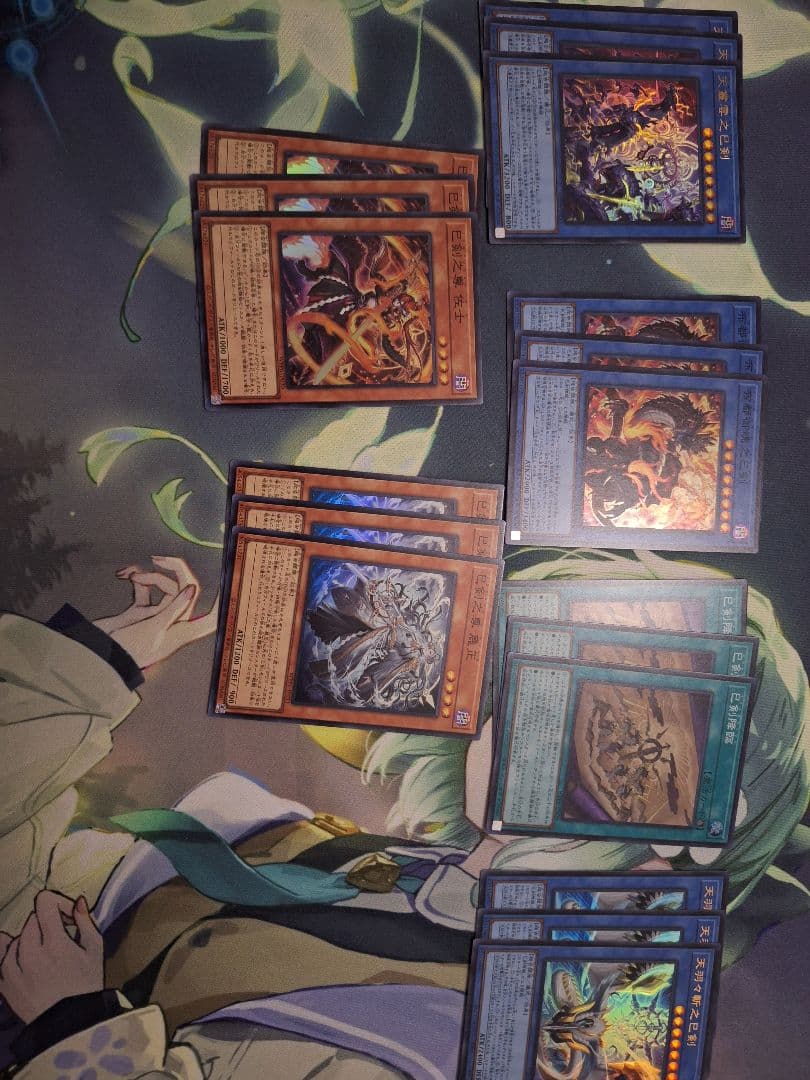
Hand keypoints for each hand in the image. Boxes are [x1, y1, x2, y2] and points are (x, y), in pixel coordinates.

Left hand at [0, 892, 102, 1023]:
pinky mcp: (5, 986)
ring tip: (41, 953)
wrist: (70, 1024)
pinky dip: (9, 955)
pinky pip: (1, 961)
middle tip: (58, 937)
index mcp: (55, 943)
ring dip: (28, 940)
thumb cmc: (87, 985)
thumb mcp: (95, 950)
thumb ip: (86, 921)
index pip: (44, 903)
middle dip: (46, 924)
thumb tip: (77, 901)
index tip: (67, 918)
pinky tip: (20, 956)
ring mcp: (14, 971)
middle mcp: (31, 953)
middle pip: (31, 921)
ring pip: (14, 940)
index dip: (57, 903)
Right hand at [93, 555, 218, 669]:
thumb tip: (191, 588)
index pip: (211, 617)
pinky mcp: (139, 612)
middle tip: (158, 558)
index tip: (231, 582)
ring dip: (148, 576)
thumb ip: (173, 608)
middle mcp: (173, 622)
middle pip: (184, 589)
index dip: (223, 603)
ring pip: (163, 586)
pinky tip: (124, 576)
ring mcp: (157, 616)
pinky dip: (136, 581)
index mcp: (182, 630)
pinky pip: (144, 590)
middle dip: (173, 571)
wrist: (98, 657)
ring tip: (130, 576)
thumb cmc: (128, 650)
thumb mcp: (153, 629)